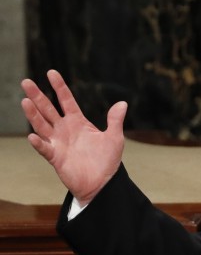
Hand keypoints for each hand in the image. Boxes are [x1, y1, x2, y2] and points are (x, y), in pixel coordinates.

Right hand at [21, 69, 125, 204]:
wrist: (102, 182)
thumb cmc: (107, 160)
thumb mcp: (114, 137)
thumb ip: (115, 120)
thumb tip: (122, 103)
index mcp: (78, 122)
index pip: (66, 100)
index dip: (59, 87)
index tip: (51, 72)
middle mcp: (65, 130)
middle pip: (48, 109)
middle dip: (37, 96)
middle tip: (26, 82)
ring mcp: (58, 143)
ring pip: (42, 125)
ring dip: (33, 114)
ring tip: (25, 101)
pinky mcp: (56, 158)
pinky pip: (45, 148)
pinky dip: (39, 143)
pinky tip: (33, 135)